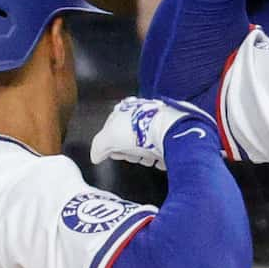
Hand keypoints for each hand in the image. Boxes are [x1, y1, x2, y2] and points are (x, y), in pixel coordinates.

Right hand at [90, 97, 219, 169]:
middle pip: (130, 139)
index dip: (112, 144)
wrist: (168, 131)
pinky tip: (159, 159)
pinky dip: (161, 158)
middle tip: (132, 155)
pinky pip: (164, 151)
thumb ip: (98, 147)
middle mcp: (142, 113)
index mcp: (125, 108)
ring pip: (147, 146)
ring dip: (145, 156)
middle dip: (130, 151)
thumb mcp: (107, 139)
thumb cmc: (138, 130)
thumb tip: (95, 156)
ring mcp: (158, 123)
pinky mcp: (172, 135)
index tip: (115, 152)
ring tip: (147, 157)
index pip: (113, 128)